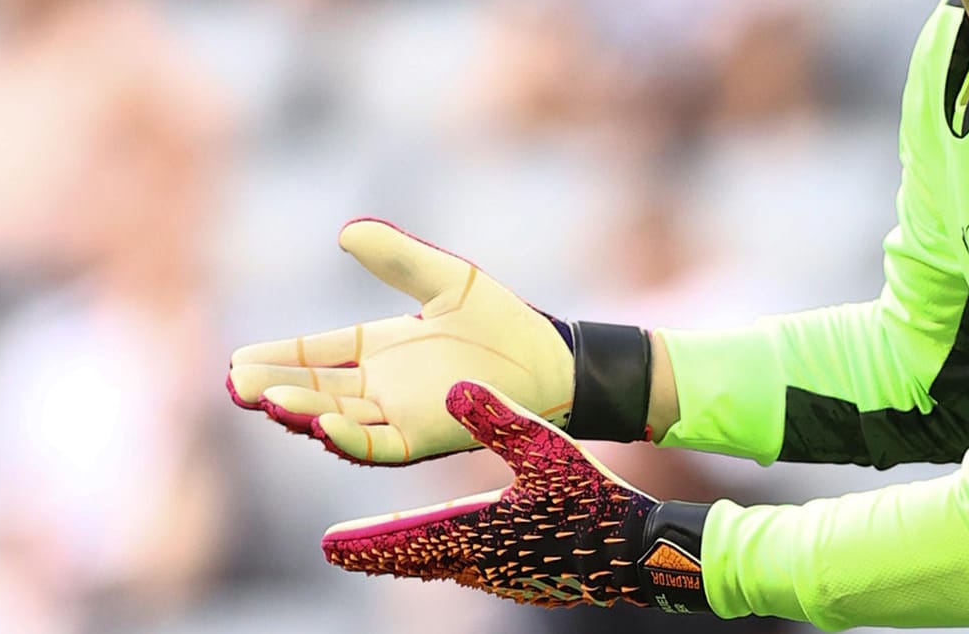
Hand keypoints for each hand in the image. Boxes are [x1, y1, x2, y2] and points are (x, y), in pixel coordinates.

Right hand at [226, 219, 574, 464]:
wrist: (551, 360)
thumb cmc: (502, 322)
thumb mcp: (446, 280)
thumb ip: (399, 259)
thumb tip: (347, 231)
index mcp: (381, 349)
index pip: (317, 354)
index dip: (279, 358)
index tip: (237, 360)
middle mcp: (382, 386)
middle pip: (316, 390)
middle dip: (274, 389)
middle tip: (235, 385)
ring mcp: (400, 414)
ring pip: (337, 419)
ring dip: (302, 411)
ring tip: (267, 400)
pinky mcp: (424, 438)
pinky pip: (377, 445)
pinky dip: (347, 438)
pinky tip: (320, 424)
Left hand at [322, 380, 712, 612]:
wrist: (640, 553)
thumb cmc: (595, 501)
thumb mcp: (548, 449)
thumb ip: (499, 419)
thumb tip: (452, 389)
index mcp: (479, 533)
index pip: (406, 541)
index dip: (365, 542)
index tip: (328, 545)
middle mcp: (482, 564)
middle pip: (416, 560)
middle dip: (377, 552)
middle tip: (340, 549)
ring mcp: (505, 577)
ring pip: (443, 566)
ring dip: (410, 554)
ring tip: (385, 546)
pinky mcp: (526, 579)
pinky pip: (471, 569)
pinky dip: (447, 557)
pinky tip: (456, 549)